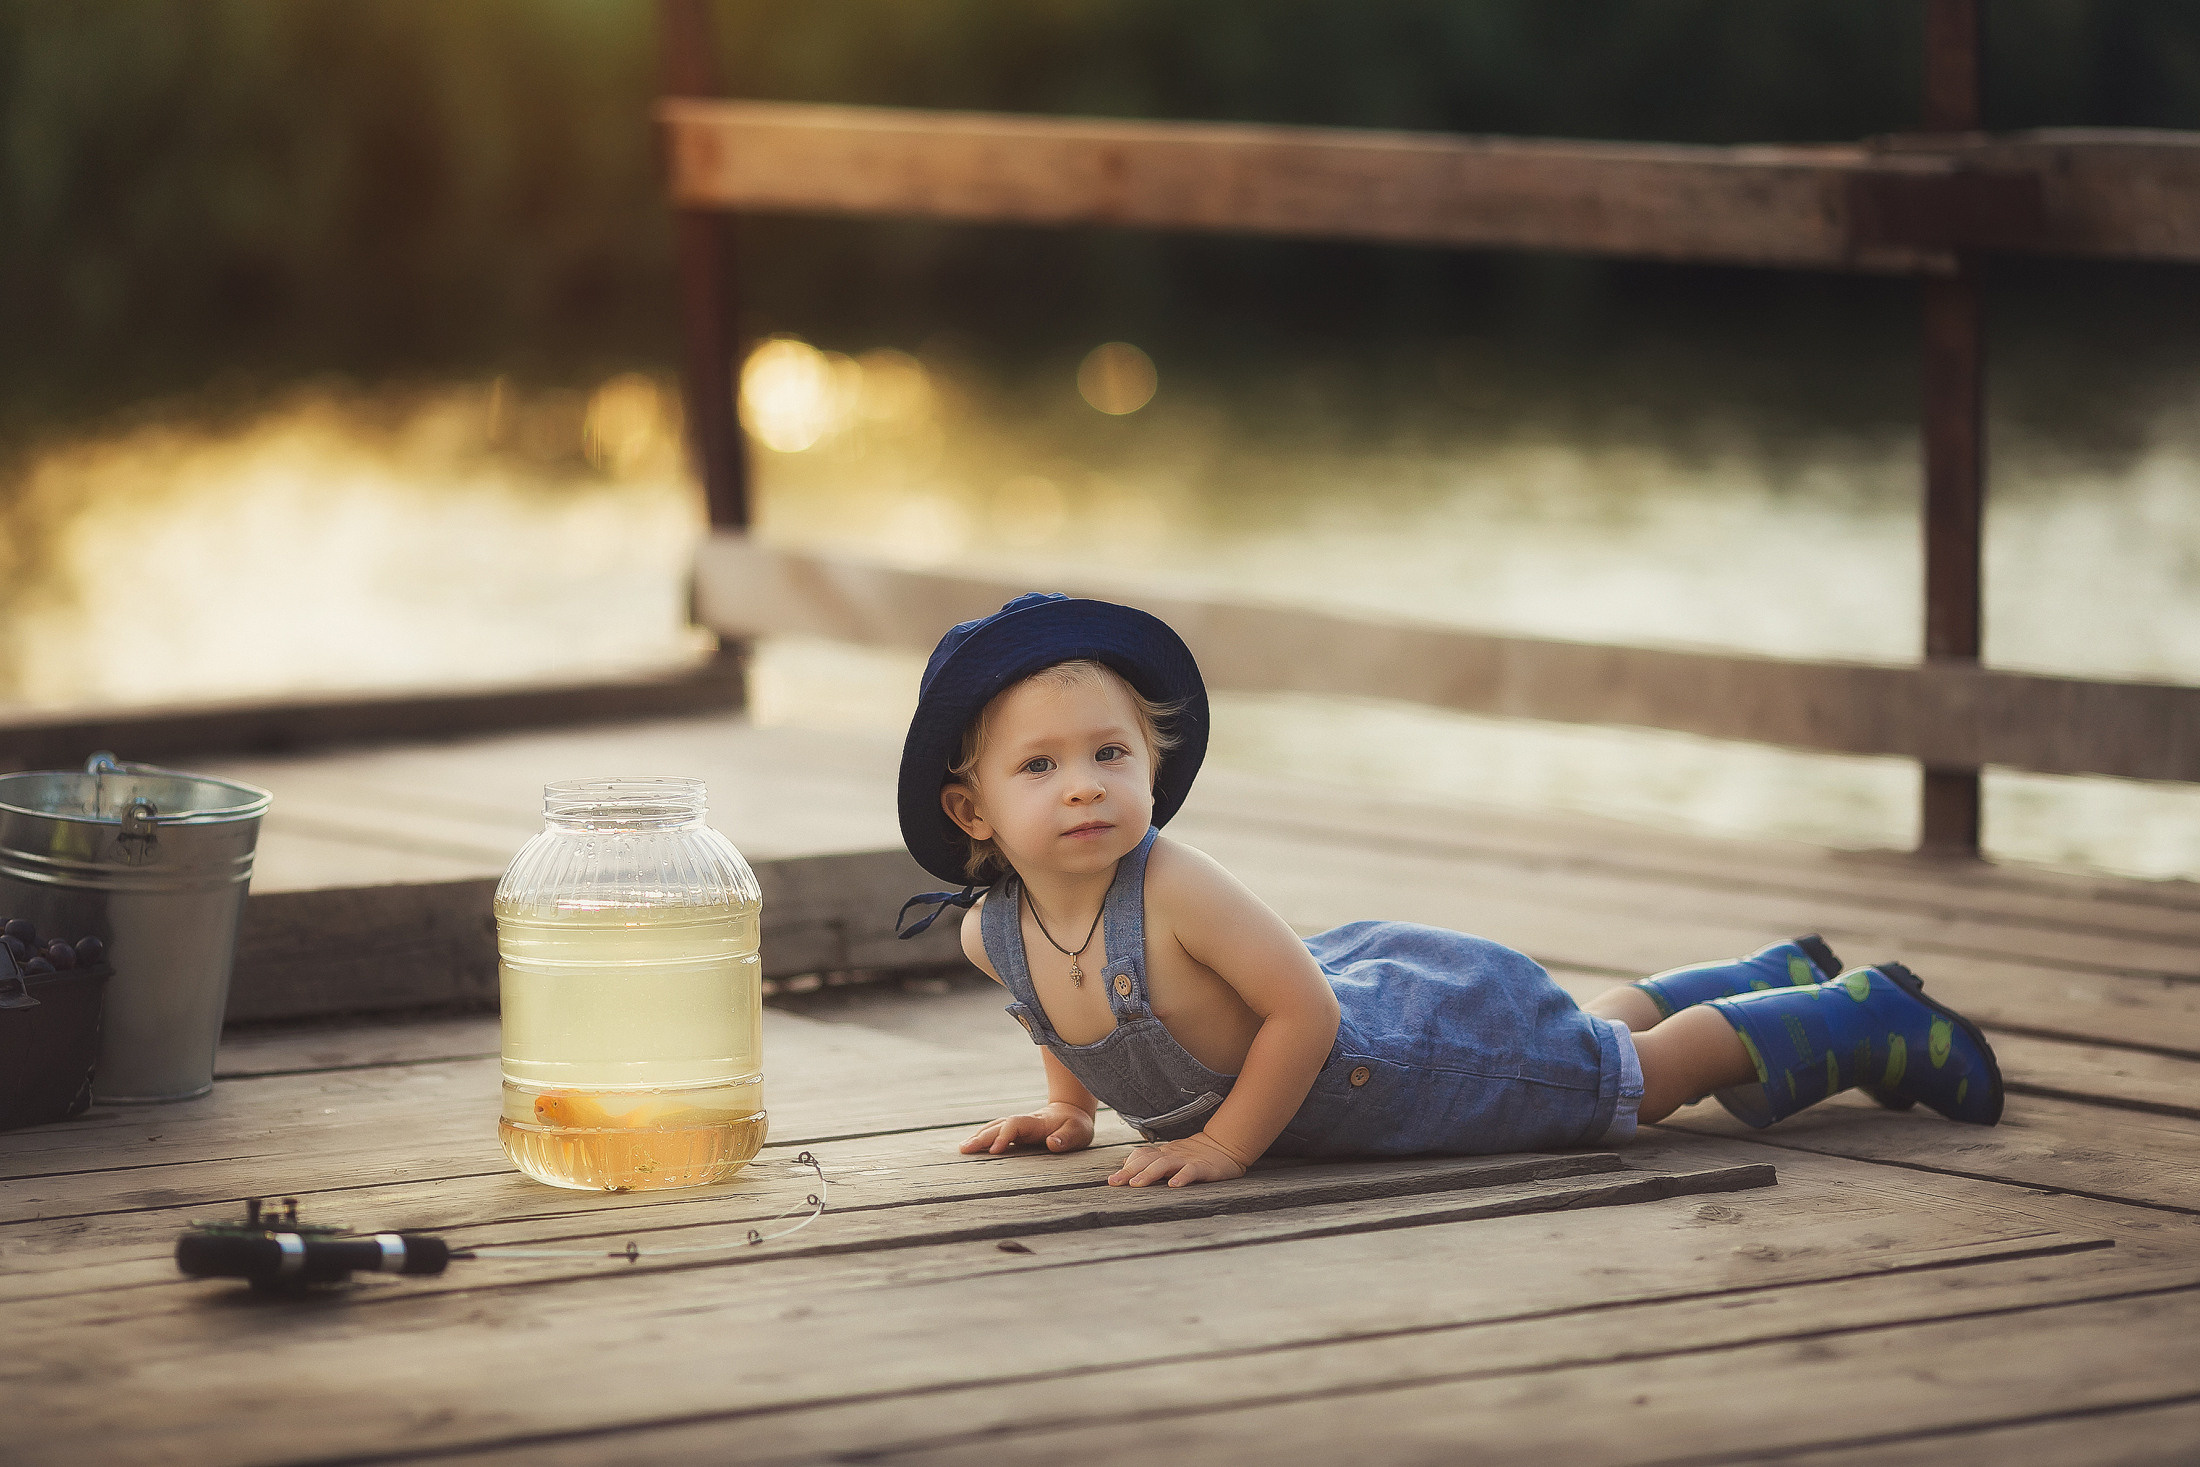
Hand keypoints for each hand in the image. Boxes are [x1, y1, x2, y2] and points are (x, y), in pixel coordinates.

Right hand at [959, 1102, 1094, 1156]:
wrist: (1072, 1112)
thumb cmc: (1076, 1125)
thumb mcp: (1079, 1132)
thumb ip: (1066, 1138)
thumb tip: (1052, 1143)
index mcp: (1037, 1122)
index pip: (1014, 1125)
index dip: (1003, 1136)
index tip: (995, 1151)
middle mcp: (1024, 1122)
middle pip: (998, 1125)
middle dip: (981, 1137)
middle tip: (964, 1149)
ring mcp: (1019, 1126)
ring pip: (995, 1127)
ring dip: (979, 1136)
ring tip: (963, 1148)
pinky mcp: (1017, 1132)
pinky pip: (997, 1132)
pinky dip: (983, 1137)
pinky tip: (973, 1145)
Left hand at [1107, 1130, 1249, 1187]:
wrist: (1225, 1146)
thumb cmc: (1195, 1154)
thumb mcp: (1170, 1156)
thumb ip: (1149, 1159)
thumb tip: (1125, 1162)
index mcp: (1163, 1153)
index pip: (1140, 1156)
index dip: (1126, 1167)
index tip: (1112, 1181)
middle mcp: (1171, 1155)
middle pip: (1147, 1160)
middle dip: (1129, 1171)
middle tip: (1114, 1183)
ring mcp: (1186, 1159)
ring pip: (1164, 1164)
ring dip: (1149, 1173)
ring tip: (1136, 1184)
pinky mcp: (1203, 1166)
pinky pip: (1191, 1171)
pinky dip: (1182, 1177)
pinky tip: (1174, 1185)